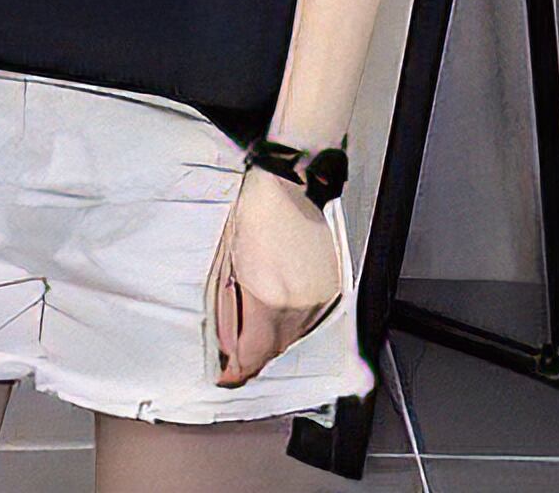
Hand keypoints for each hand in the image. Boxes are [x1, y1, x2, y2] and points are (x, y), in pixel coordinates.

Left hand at [207, 165, 343, 388]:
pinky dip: (292, 319)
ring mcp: (320, 296)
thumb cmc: (255, 214)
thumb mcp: (228, 266)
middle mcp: (300, 304)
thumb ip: (228, 313)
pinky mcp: (332, 287)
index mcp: (270, 299)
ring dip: (273, 337)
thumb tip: (228, 345)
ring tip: (254, 324)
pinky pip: (309, 317)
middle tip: (234, 354)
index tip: (226, 374)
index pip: (254, 354)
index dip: (236, 370)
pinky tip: (277, 304)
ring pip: (294, 335)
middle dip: (254, 353)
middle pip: (275, 349)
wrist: (290, 185)